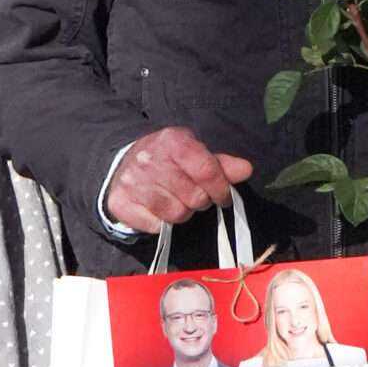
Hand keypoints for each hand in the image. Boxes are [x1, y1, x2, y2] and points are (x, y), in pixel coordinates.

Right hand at [105, 127, 253, 233]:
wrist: (123, 164)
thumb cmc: (167, 159)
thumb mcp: (193, 153)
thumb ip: (220, 164)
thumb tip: (246, 170)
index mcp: (171, 141)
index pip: (206, 170)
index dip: (221, 188)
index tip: (223, 196)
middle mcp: (148, 159)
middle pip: (195, 197)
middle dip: (201, 200)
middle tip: (194, 194)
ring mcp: (132, 182)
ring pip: (177, 214)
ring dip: (183, 212)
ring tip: (177, 199)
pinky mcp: (121, 203)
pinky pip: (157, 225)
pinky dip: (163, 222)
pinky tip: (159, 207)